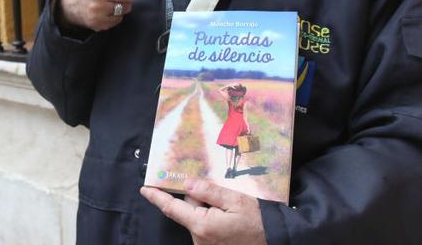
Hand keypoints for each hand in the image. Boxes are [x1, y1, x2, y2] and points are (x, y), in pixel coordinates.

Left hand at [140, 179, 265, 244]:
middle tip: (220, 193)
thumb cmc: (258, 222)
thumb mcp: (235, 200)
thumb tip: (187, 183)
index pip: (172, 208)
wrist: (277, 242)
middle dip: (198, 198)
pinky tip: (231, 217)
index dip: (157, 197)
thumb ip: (209, 191)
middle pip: (189, 209)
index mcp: (202, 225)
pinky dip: (213, 218)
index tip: (145, 189)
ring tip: (231, 209)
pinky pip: (206, 227)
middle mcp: (199, 238)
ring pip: (198, 218)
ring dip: (208, 209)